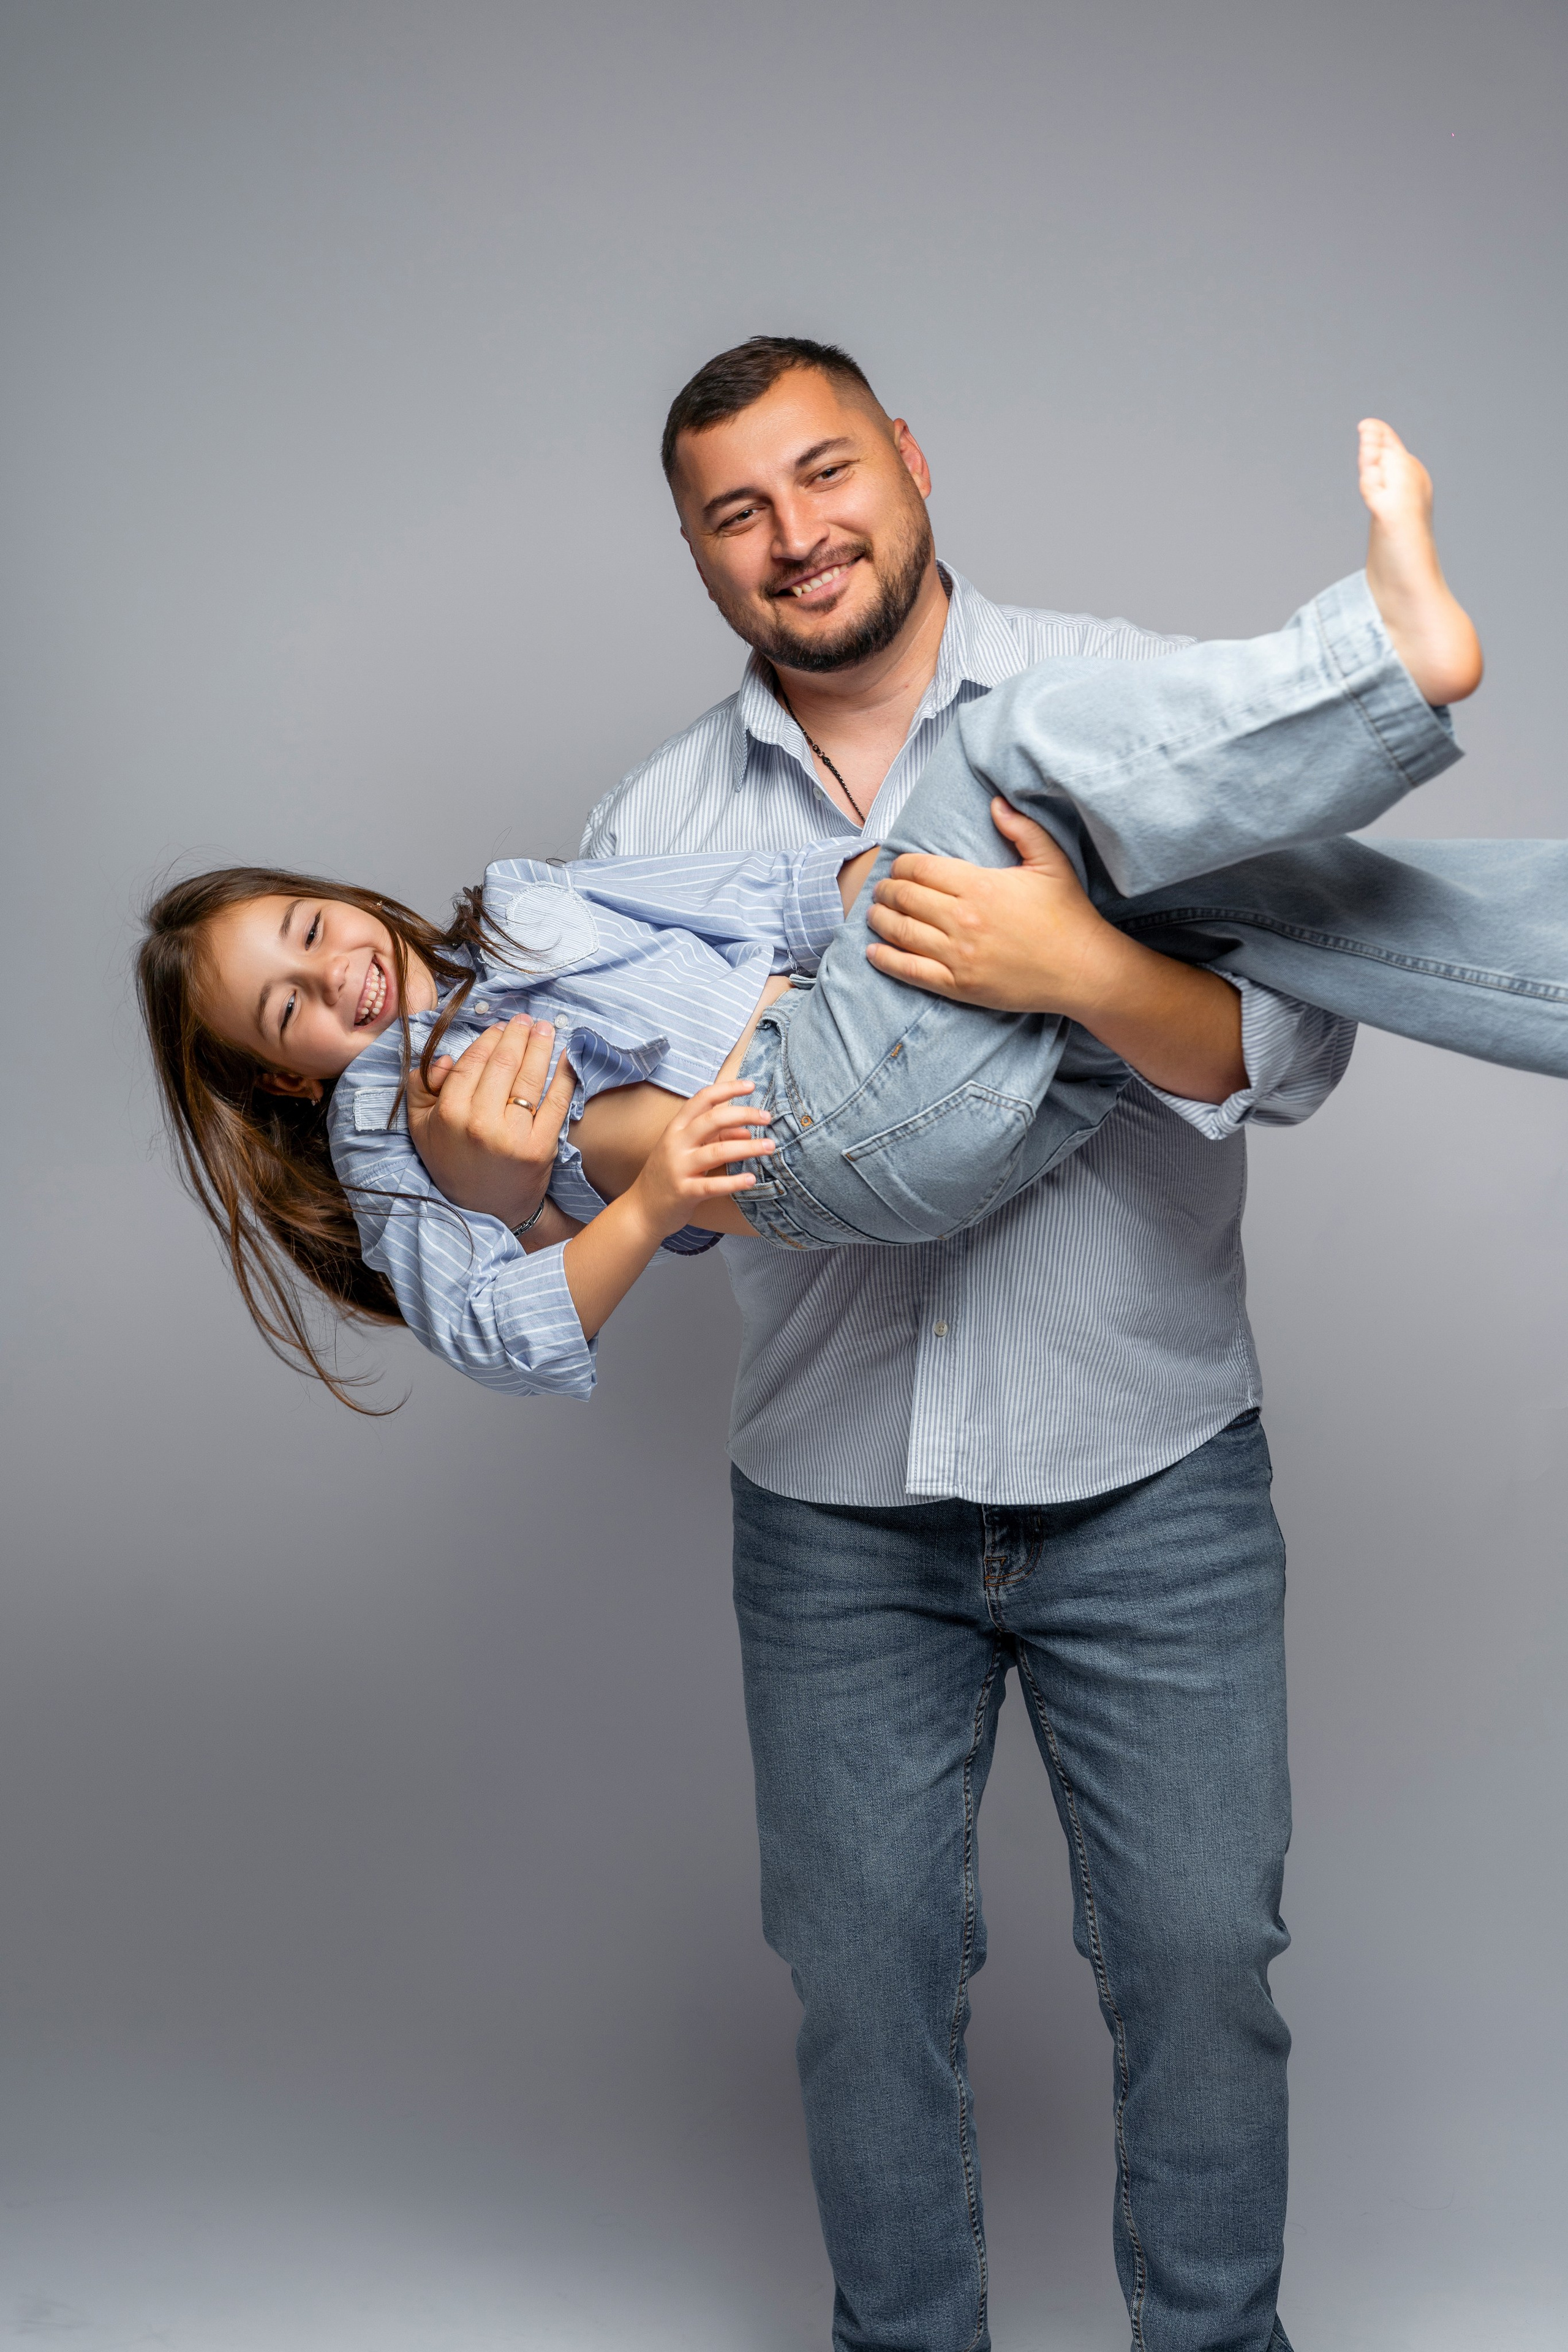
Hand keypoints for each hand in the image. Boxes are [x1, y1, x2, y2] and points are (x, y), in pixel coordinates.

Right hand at [406, 1015, 576, 1226]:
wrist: (487, 1211)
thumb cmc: (452, 1164)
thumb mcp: (422, 1128)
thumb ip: (421, 1088)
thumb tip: (447, 1057)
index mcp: (450, 1115)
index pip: (472, 1063)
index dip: (488, 1041)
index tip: (499, 1027)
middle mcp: (481, 1123)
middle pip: (503, 1065)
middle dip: (517, 1035)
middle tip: (526, 1019)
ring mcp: (514, 1136)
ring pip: (530, 1079)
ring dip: (540, 1047)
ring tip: (545, 1028)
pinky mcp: (542, 1148)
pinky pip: (556, 1103)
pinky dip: (564, 1077)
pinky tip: (566, 1058)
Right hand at [623, 1079, 774, 1239]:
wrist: (642, 1210)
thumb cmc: (669, 1175)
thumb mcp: (687, 1150)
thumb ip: (716, 1137)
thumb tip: (747, 1130)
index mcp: (676, 1128)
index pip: (702, 1099)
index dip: (727, 1089)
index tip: (751, 1085)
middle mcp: (676, 1143)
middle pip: (712, 1120)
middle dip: (743, 1114)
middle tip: (768, 1117)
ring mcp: (678, 1168)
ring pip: (717, 1152)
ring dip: (747, 1148)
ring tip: (770, 1146)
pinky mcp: (684, 1192)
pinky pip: (712, 1186)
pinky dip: (733, 1182)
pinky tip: (752, 1180)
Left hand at [865, 800, 1122, 1018]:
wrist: (1083, 969)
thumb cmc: (1068, 915)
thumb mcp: (1051, 862)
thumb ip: (1022, 829)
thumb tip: (996, 802)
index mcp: (980, 886)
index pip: (921, 869)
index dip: (902, 866)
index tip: (899, 867)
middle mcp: (964, 920)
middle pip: (905, 898)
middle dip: (886, 891)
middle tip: (882, 890)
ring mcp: (959, 955)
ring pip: (901, 932)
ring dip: (880, 920)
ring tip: (875, 914)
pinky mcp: (959, 986)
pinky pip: (910, 970)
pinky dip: (885, 960)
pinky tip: (874, 952)